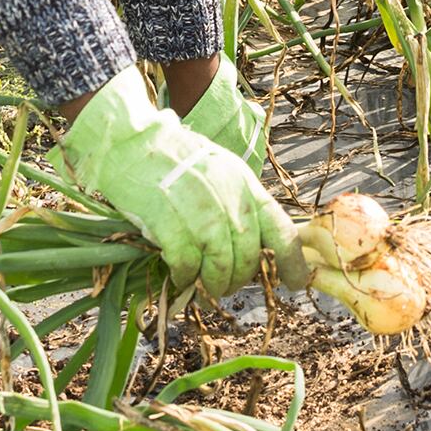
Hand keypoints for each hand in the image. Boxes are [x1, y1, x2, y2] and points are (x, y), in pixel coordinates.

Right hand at [59, 67, 292, 299]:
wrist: (134, 142)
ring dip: (214, 284)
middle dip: (239, 279)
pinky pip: (186, 264)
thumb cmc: (176, 159)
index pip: (281, 229)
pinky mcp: (168, 220)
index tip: (296, 283)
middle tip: (226, 286)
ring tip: (205, 288)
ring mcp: (199, 209)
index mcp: (245, 184)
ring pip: (220, 264)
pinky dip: (185, 277)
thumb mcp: (221, 171)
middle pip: (248, 255)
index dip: (293, 262)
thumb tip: (251, 245)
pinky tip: (180, 277)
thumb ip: (238, 203)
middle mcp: (228, 197)